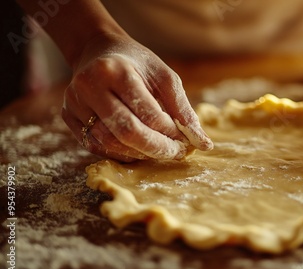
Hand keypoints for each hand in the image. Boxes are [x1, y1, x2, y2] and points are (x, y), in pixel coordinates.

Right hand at [62, 34, 212, 161]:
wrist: (97, 51)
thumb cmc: (136, 63)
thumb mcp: (164, 76)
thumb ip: (183, 108)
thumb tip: (203, 143)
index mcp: (115, 71)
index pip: (147, 112)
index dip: (169, 131)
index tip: (185, 140)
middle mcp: (89, 86)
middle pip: (125, 131)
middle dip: (156, 148)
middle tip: (175, 153)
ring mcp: (74, 103)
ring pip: (108, 143)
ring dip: (139, 153)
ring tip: (159, 150)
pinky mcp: (68, 117)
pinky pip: (95, 146)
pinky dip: (120, 153)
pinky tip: (138, 150)